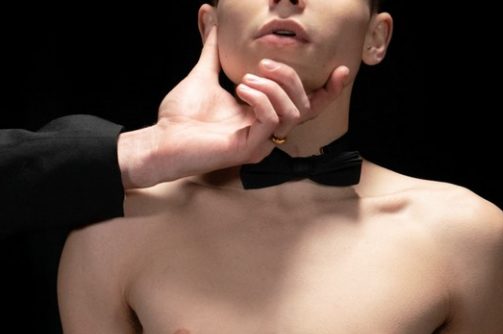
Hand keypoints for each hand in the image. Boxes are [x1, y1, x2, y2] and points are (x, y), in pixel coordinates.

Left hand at [117, 26, 350, 188]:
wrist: (161, 139)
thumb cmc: (181, 116)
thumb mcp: (204, 72)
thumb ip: (213, 47)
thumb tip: (210, 15)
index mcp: (262, 114)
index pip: (306, 105)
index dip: (328, 90)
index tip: (341, 68)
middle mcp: (266, 131)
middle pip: (305, 104)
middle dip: (291, 77)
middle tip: (264, 63)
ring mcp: (260, 142)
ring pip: (293, 113)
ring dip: (275, 88)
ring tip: (247, 78)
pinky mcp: (249, 148)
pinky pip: (273, 121)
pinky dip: (261, 99)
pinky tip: (241, 88)